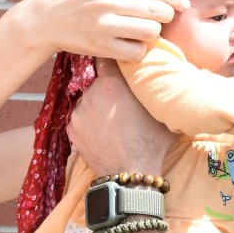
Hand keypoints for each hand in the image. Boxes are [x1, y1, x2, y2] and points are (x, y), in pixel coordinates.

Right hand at [4, 0, 186, 62]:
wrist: (46, 17)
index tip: (183, 5)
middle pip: (156, 11)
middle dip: (164, 16)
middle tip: (158, 18)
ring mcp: (103, 23)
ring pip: (150, 31)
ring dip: (151, 33)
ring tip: (140, 30)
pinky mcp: (100, 45)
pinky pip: (136, 51)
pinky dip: (138, 49)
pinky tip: (128, 43)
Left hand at [67, 59, 175, 174]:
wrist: (131, 173)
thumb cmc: (151, 142)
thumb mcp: (159, 109)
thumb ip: (152, 88)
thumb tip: (161, 76)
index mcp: (112, 83)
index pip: (106, 60)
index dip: (112, 63)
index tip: (115, 66)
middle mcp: (91, 94)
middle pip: (97, 84)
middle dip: (107, 91)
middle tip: (120, 105)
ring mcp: (78, 113)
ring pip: (88, 103)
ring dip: (97, 109)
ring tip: (112, 124)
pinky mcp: (71, 130)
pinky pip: (80, 121)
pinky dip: (89, 124)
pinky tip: (103, 134)